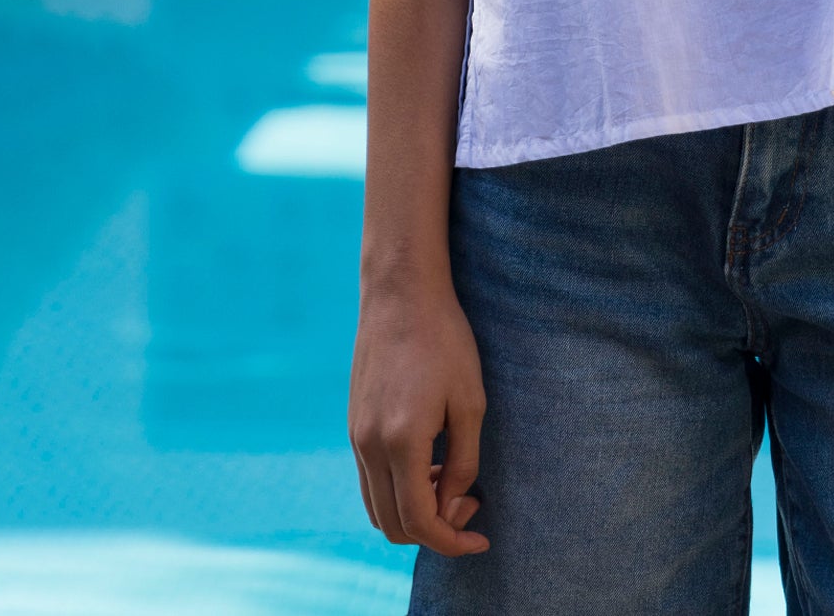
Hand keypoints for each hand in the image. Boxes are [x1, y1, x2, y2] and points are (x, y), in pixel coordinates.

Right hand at [349, 279, 490, 555]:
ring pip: (377, 507)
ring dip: (413, 511)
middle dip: (435, 529)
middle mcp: (369, 446)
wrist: (401, 293)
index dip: (452, 541)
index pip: (420, 522)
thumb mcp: (470, 400)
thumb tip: (454, 502)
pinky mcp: (353, 425)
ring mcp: (355, 437)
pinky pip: (370, 480)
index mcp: (401, 442)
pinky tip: (428, 465)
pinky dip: (397, 490)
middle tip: (470, 503)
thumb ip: (464, 460)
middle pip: (394, 525)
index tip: (481, 538)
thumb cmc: (444, 340)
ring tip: (451, 482)